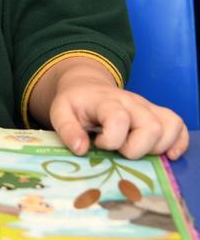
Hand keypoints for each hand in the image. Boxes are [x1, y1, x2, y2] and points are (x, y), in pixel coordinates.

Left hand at [49, 79, 188, 160]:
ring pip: (169, 127)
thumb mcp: (60, 112)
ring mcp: (146, 107)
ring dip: (157, 147)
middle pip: (151, 127)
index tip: (99, 144)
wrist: (87, 85)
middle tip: (120, 150)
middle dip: (136, 149)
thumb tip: (81, 150)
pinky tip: (167, 154)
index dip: (111, 139)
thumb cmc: (75, 102)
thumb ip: (67, 129)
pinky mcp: (155, 113)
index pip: (119, 119)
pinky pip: (178, 125)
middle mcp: (131, 102)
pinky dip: (178, 142)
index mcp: (106, 101)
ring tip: (137, 151)